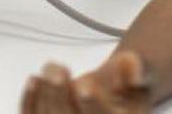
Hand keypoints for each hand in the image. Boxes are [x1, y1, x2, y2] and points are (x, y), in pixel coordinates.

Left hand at [20, 54, 151, 113]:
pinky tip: (35, 79)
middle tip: (58, 71)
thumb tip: (131, 65)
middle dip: (61, 97)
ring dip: (45, 96)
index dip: (95, 106)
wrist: (113, 95)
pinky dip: (29, 101)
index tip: (84, 85)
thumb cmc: (129, 88)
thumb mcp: (142, 76)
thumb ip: (139, 70)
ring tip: (52, 68)